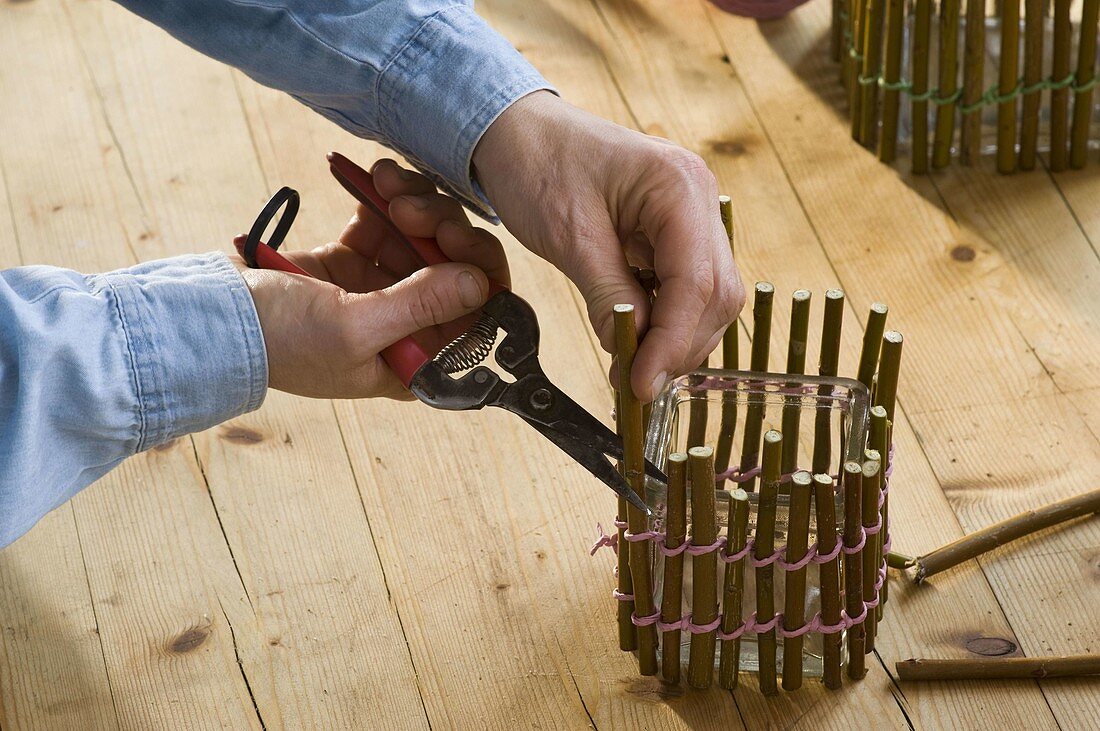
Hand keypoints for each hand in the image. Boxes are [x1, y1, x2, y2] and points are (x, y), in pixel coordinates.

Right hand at [234, 160, 508, 399]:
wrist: (210, 314)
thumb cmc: (279, 340)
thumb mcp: (354, 328)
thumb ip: (420, 305)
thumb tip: (479, 283)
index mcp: (415, 360)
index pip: (475, 317)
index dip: (478, 273)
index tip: (455, 239)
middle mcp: (407, 326)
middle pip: (456, 268)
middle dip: (443, 228)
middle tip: (410, 206)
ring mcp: (382, 289)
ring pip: (427, 237)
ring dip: (415, 202)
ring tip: (385, 181)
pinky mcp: (354, 258)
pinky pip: (389, 221)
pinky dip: (386, 197)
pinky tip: (373, 178)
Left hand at [473, 91, 744, 400]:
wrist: (519, 131)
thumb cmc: (537, 165)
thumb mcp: (567, 236)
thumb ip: (607, 295)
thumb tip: (631, 351)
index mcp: (678, 186)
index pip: (696, 282)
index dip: (672, 341)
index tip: (642, 383)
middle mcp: (700, 197)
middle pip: (717, 294)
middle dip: (680, 345)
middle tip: (635, 382)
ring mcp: (693, 214)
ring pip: (710, 296)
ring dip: (676, 338)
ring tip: (633, 366)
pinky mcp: (677, 231)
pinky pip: (688, 286)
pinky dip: (666, 319)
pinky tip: (637, 338)